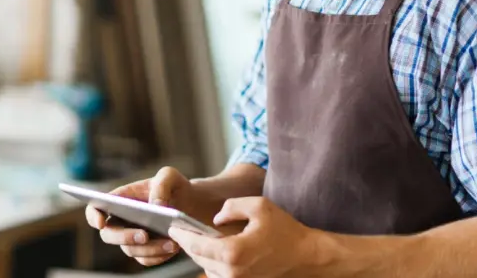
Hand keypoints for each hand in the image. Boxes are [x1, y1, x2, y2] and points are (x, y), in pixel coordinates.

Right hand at [84, 166, 212, 266]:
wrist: (192, 204)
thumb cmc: (174, 186)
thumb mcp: (169, 176)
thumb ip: (161, 184)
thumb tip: (155, 206)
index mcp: (120, 200)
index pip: (95, 208)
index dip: (94, 216)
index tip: (101, 222)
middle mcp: (121, 220)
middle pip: (109, 235)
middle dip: (124, 237)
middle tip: (144, 236)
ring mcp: (132, 237)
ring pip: (130, 250)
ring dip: (149, 249)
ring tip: (172, 243)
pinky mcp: (146, 251)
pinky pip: (146, 259)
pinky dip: (158, 256)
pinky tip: (174, 247)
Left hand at [168, 197, 318, 277]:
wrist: (304, 256)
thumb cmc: (284, 230)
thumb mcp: (259, 206)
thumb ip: (232, 206)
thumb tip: (215, 219)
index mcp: (233, 252)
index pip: (196, 245)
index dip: (181, 235)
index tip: (171, 226)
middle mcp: (232, 273)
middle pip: (198, 258)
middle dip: (188, 244)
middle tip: (179, 230)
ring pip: (206, 268)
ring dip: (200, 254)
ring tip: (196, 238)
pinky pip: (218, 275)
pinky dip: (212, 263)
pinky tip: (214, 250)